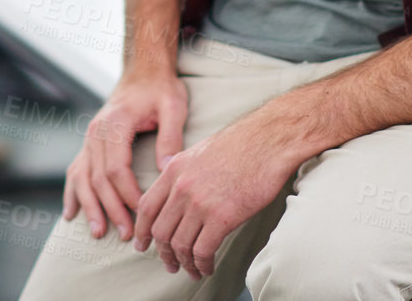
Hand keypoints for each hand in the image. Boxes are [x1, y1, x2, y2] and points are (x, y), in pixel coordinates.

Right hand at [61, 67, 187, 241]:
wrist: (144, 70)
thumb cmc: (161, 88)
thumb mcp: (173, 106)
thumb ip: (170, 137)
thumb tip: (166, 171)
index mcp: (115, 123)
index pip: (117, 168)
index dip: (128, 194)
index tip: (144, 212)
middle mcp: (96, 131)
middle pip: (98, 178)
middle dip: (112, 209)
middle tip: (127, 234)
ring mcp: (89, 137)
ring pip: (83, 178)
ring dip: (90, 207)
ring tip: (98, 232)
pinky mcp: (89, 142)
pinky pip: (76, 170)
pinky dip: (72, 193)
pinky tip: (71, 214)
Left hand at [133, 109, 297, 278]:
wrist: (269, 141)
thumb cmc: (242, 145)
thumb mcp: (200, 153)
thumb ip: (183, 174)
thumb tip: (176, 196)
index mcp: (174, 169)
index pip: (146, 206)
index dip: (142, 230)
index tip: (143, 244)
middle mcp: (181, 186)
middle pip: (160, 231)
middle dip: (164, 253)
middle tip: (170, 264)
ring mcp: (200, 202)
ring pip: (180, 244)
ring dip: (184, 263)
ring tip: (191, 271)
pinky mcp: (222, 217)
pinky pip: (202, 250)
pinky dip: (202, 264)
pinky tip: (207, 267)